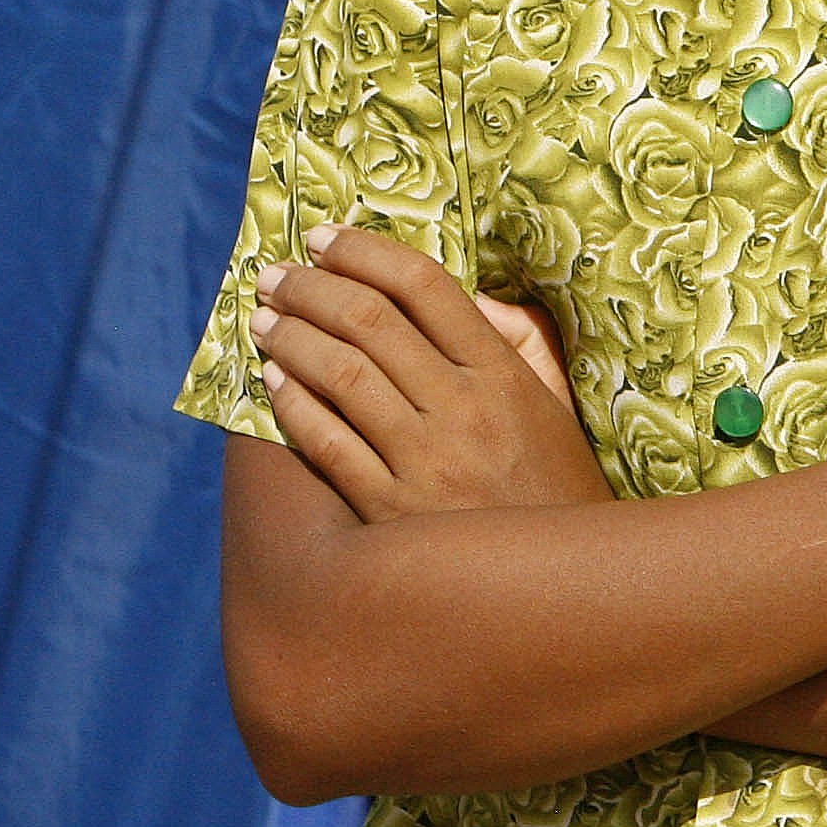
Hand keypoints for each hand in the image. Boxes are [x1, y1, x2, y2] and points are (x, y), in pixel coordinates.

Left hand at [253, 224, 614, 523]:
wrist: (562, 588)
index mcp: (504, 374)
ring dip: (291, 338)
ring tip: (264, 320)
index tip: (327, 237)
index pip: (426, 287)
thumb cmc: (555, 487)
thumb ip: (520, 340)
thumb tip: (468, 297)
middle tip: (275, 273)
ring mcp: (426, 461)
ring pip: (341, 375)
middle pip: (371, 322)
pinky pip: (327, 443)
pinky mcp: (391, 511)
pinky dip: (292, 404)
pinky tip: (272, 382)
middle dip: (312, 287)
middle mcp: (464, 408)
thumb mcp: (555, 403)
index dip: (367, 252)